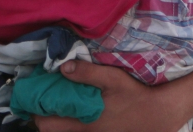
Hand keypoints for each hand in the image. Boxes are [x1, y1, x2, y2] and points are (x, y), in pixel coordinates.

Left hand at [34, 61, 186, 131]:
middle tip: (42, 99)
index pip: (46, 123)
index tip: (33, 95)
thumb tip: (62, 67)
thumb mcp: (113, 79)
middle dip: (41, 116)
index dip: (35, 110)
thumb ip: (87, 73)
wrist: (159, 114)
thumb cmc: (135, 95)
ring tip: (55, 103)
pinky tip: (74, 111)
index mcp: (83, 121)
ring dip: (56, 120)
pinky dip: (70, 123)